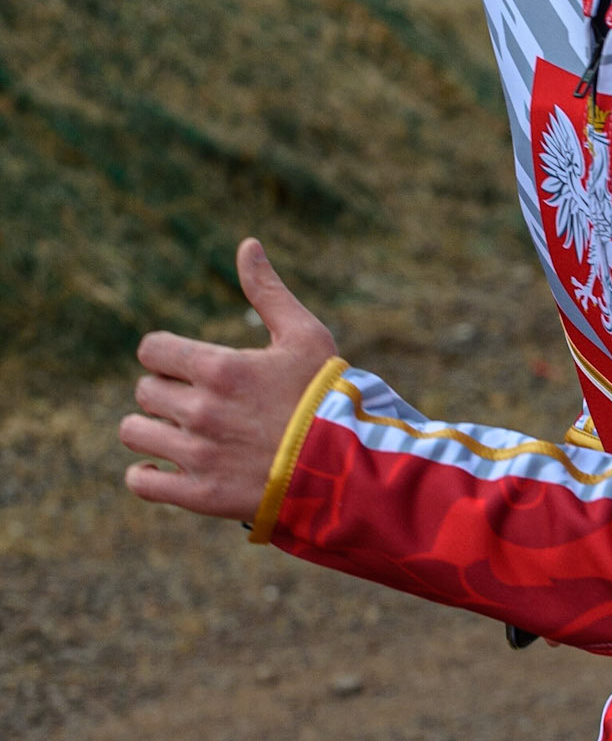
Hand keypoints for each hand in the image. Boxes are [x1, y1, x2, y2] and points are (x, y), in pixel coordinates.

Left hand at [121, 238, 338, 521]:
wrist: (348, 467)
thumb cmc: (329, 396)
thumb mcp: (306, 336)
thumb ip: (268, 292)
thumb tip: (247, 245)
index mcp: (220, 368)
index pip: (151, 350)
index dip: (165, 355)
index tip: (184, 366)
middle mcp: (201, 410)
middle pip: (145, 391)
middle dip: (165, 393)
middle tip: (196, 402)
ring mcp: (198, 455)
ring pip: (134, 433)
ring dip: (150, 430)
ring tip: (178, 433)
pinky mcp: (201, 495)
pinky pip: (142, 482)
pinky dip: (146, 475)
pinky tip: (163, 468)